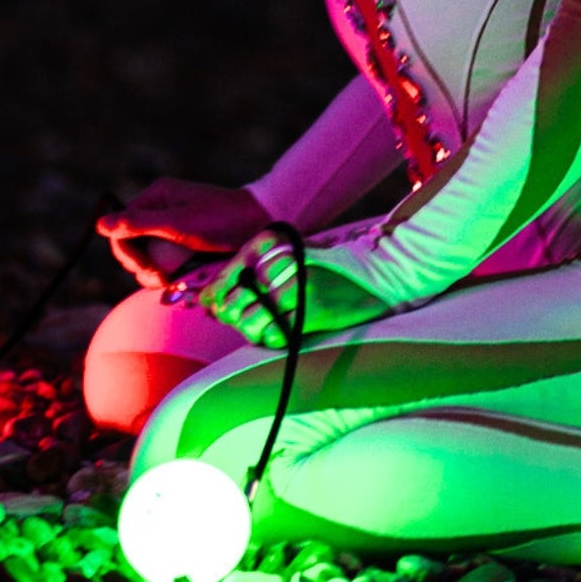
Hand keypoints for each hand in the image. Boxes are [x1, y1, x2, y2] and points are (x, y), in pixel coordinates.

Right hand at [98, 181, 270, 288]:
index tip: (148, 271)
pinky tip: (182, 281)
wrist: (262, 223)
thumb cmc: (222, 220)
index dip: (128, 253)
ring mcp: (173, 227)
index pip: (120, 228)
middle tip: (162, 281)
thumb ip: (138, 224)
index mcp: (156, 196)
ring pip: (149, 258)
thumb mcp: (177, 224)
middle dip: (143, 266)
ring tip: (173, 283)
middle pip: (132, 246)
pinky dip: (171, 274)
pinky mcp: (186, 243)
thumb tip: (99, 224)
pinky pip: (167, 261)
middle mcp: (160, 209)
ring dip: (156, 274)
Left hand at [203, 232, 391, 348]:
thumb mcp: (286, 259)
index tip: (217, 305)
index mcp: (274, 243)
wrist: (375, 276)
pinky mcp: (312, 308)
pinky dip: (273, 338)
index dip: (218, 295)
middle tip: (247, 318)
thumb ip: (245, 275)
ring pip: (251, 320)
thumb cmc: (324, 270)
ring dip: (253, 330)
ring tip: (267, 326)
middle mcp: (282, 260)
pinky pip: (275, 333)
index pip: (229, 275)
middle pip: (235, 300)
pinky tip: (283, 330)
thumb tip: (205, 299)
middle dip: (234, 315)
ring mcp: (298, 284)